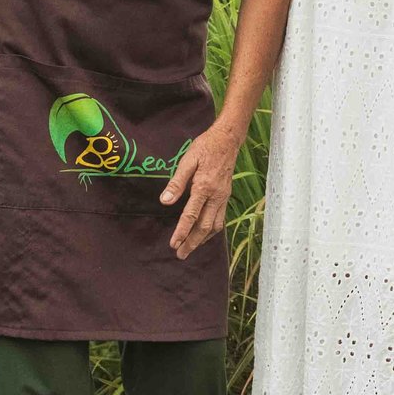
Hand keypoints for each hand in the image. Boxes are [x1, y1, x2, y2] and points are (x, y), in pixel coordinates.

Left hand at [160, 120, 244, 258]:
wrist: (228, 139)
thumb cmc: (205, 147)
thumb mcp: (187, 160)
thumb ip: (176, 182)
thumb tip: (165, 201)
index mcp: (204, 187)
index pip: (191, 215)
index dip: (182, 232)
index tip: (174, 244)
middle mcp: (216, 195)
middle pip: (205, 226)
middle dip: (192, 242)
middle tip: (181, 254)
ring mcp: (223, 196)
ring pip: (215, 225)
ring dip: (203, 239)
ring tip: (191, 248)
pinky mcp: (226, 195)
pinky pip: (220, 218)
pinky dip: (212, 230)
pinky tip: (204, 234)